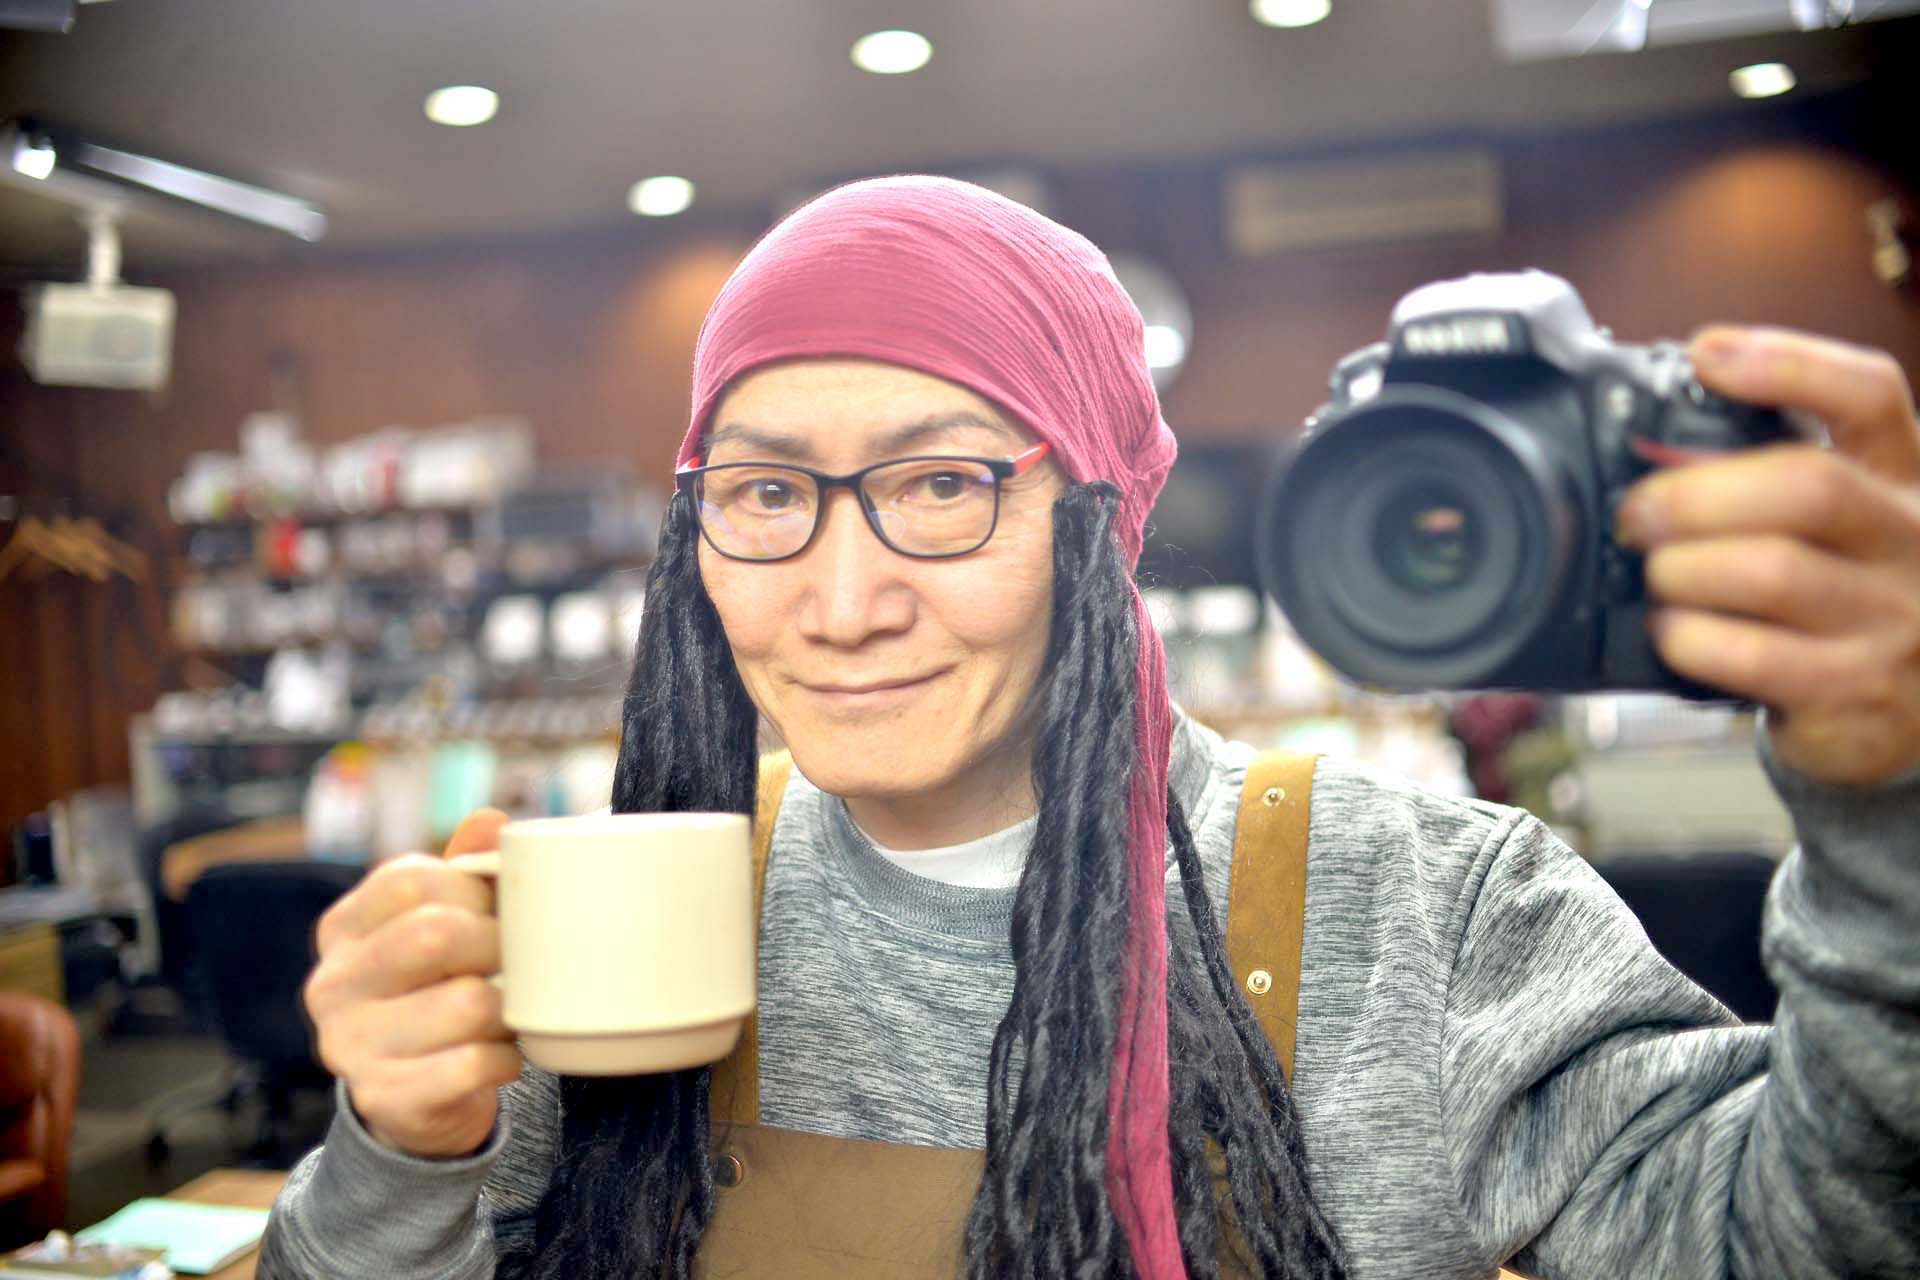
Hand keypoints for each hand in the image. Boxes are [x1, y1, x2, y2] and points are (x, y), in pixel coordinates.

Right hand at [304, 809, 522, 1157]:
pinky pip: (475, 1064)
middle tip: (517, 960)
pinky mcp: (385, 1098)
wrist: (412, 1103)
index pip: (410, 880)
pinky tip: (501, 1056)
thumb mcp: (439, 927)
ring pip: (468, 1002)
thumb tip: (489, 820)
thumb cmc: (435, 993)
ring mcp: (351, 1046)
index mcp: (342, 929)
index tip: (494, 910)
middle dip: (497, 943)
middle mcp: (332, 985)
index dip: (472, 889)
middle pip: (436, 934)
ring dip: (508, 1008)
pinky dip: (506, 1058)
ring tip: (505, 1013)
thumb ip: (463, 872)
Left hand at [1615, 326, 1919, 785]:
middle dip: (1695, 494)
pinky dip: (1688, 638)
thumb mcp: (1832, 528)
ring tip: (1660, 578)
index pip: (1869, 395)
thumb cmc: (1844, 601)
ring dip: (1682, 571)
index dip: (1788, 363)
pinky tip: (1676, 632)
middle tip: (1638, 514)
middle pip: (1806, 485)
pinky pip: (1748, 654)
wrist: (1902, 715)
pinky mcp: (1853, 694)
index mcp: (1902, 480)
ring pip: (1769, 572)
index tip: (1707, 353)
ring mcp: (1890, 621)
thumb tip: (1650, 448)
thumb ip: (1761, 479)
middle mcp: (1911, 542)